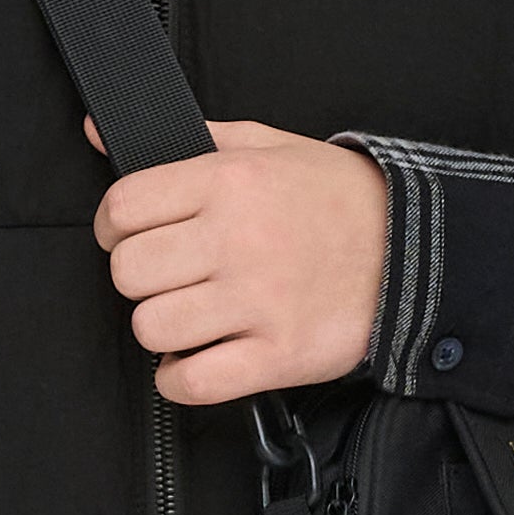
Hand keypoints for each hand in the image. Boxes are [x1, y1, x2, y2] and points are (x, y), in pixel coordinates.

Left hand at [92, 117, 386, 401]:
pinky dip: (181, 379)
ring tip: (191, 316)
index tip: (132, 237)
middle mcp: (237, 239)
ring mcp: (258, 301)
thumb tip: (97, 132)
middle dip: (140, 278)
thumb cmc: (334, 198)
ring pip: (152, 328)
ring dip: (162, 328)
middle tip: (170, 277)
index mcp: (228, 181)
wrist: (416, 250)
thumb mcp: (264, 147)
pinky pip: (193, 383)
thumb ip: (183, 138)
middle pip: (129, 272)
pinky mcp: (279, 354)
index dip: (115, 228)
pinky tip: (197, 359)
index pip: (123, 209)